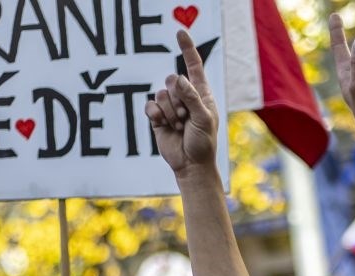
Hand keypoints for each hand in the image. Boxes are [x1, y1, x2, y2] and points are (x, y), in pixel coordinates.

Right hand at [145, 30, 218, 174]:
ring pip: (161, 94)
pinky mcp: (157, 116)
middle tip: (186, 118)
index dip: (187, 49)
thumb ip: (192, 98)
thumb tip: (178, 78)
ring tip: (179, 126)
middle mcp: (185, 96)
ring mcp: (170, 106)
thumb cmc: (203, 142)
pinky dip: (157, 115)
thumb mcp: (204, 119)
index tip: (180, 32)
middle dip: (179, 100)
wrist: (191, 164)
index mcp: (201, 93)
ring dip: (170, 112)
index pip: (193, 66)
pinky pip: (150, 105)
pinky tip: (164, 126)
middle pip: (173, 80)